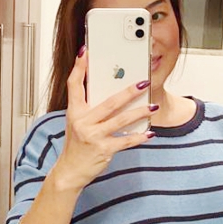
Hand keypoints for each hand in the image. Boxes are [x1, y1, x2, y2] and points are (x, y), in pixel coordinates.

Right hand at [52, 45, 156, 191]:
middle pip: (109, 102)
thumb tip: (110, 93)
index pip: (74, 85)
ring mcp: (94, 136)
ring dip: (140, 112)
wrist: (70, 171)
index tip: (86, 52)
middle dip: (129, 91)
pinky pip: (125, 141)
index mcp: (75, 112)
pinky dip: (139, 137)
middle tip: (143, 83)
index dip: (79, 68)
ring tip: (152, 107)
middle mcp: (83, 122)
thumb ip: (89, 109)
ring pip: (121, 120)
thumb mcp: (76, 123)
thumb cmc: (76, 146)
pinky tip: (149, 133)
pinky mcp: (104, 149)